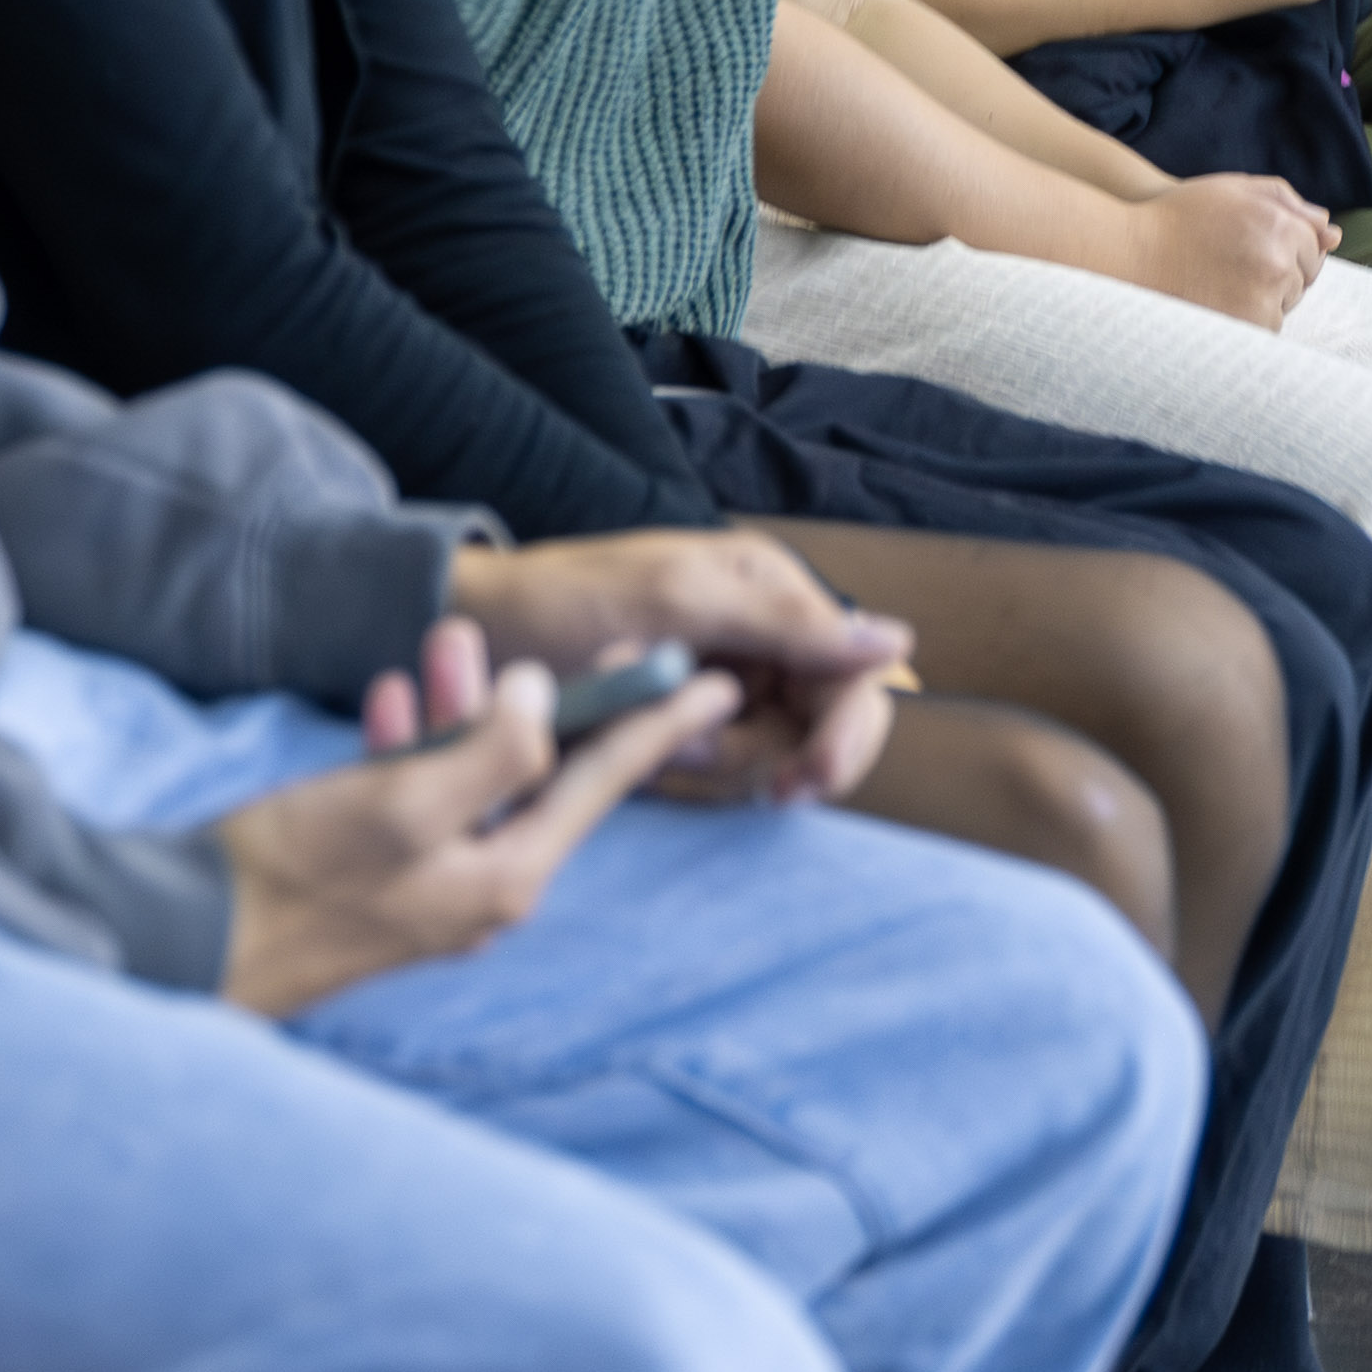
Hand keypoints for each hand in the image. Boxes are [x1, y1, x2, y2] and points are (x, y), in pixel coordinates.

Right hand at [212, 618, 736, 1017]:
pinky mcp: (377, 886)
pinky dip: (409, 749)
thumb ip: (490, 750)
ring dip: (459, 710)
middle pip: (536, 775)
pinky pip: (418, 803)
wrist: (179, 943)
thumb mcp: (400, 802)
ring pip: (471, 781)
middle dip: (533, 696)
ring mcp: (428, 893)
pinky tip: (384, 702)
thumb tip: (544, 702)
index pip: (601, 782)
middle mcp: (480, 893)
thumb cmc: (286, 875)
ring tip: (439, 645)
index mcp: (505, 877)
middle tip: (545, 630)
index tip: (710, 678)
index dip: (656, 719)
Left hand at [446, 532, 910, 810]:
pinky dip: (689, 771)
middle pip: (821, 725)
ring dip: (718, 763)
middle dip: (775, 756)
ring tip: (656, 739)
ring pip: (771, 756)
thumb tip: (896, 641)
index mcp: (773, 589)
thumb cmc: (566, 598)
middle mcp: (762, 634)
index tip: (809, 781)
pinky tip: (648, 755)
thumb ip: (787, 623)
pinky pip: (722, 770)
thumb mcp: (677, 603)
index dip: (847, 734)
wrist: (475, 630)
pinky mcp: (687, 721)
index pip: (855, 674)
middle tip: (732, 777)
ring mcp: (726, 680)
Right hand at [1120, 172, 1340, 328]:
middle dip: (1278, 273)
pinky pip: (1265, 328)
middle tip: (1230, 264)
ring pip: (1285, 305)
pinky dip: (1247, 321)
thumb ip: (1286, 202)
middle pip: (1302, 279)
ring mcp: (1263, 302)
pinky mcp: (1246, 331)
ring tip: (1218, 283)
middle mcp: (1278, 264)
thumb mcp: (1232, 192)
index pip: (1313, 247)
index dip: (1283, 247)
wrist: (1129, 256)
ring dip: (1263, 299)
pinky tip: (1216, 304)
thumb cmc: (1180, 217)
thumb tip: (1331, 232)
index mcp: (1279, 226)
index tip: (1248, 246)